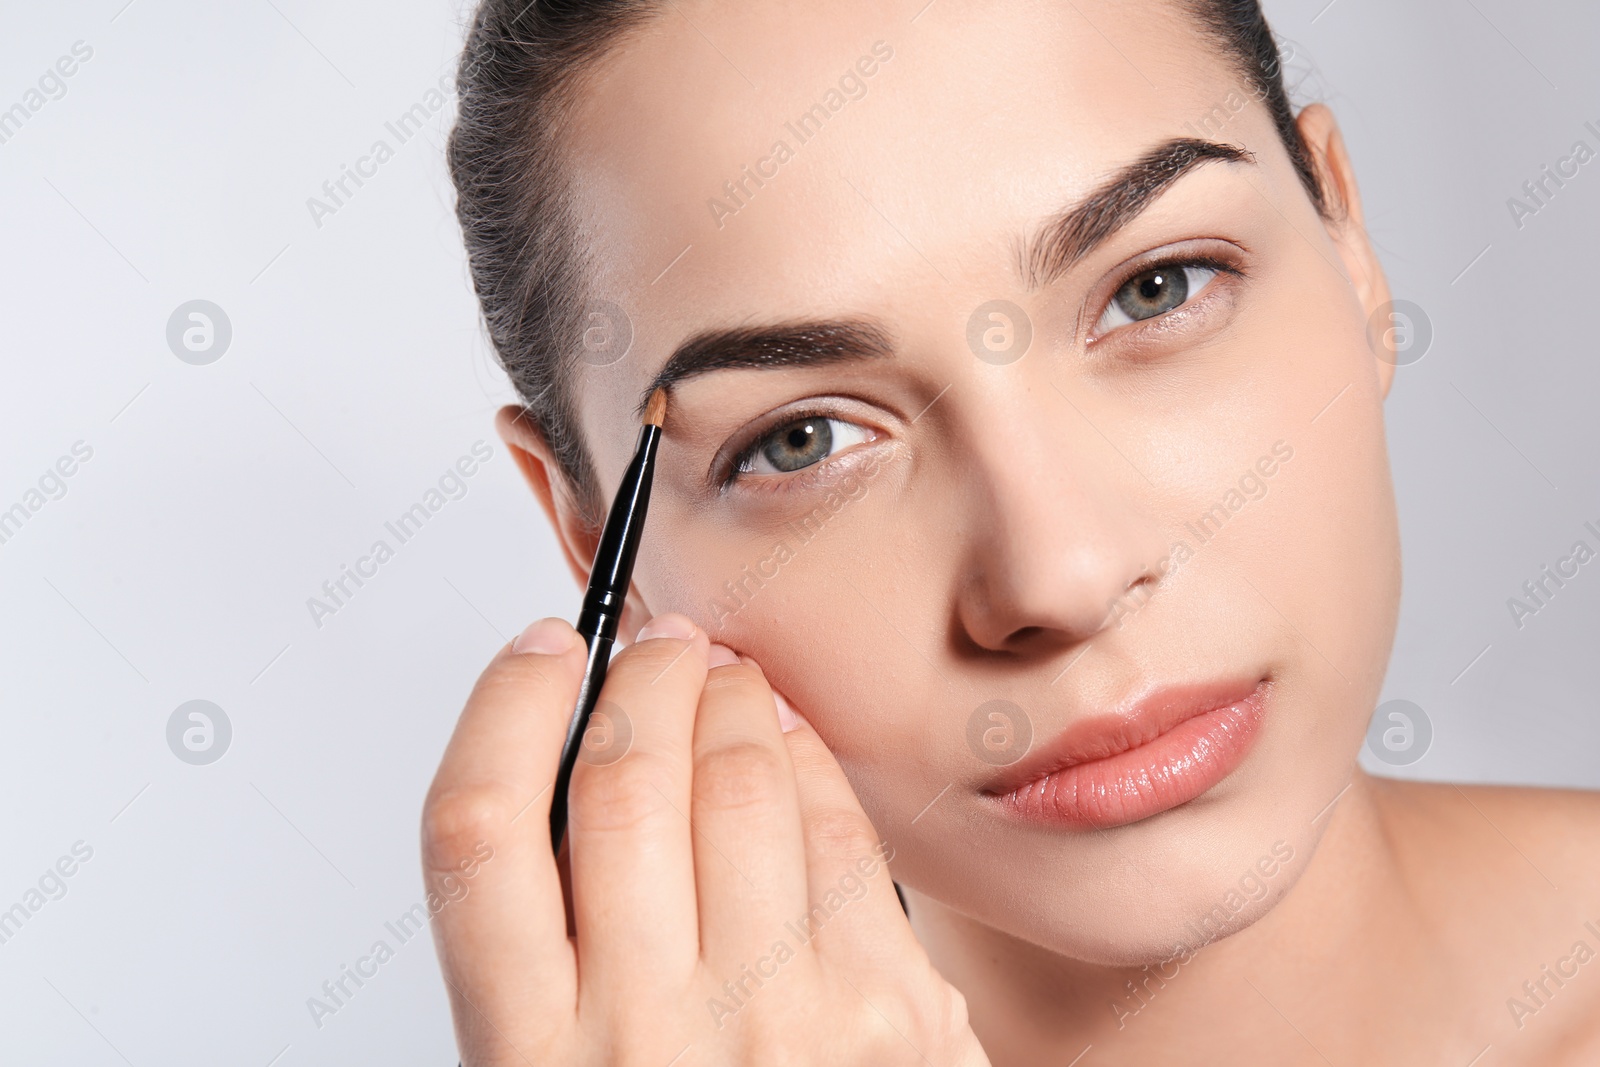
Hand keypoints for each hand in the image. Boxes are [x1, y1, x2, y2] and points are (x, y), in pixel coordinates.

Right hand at [422, 611, 989, 1065]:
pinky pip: (842, 833)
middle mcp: (646, 1036)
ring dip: (729, 694)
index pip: (480, 829)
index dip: (506, 708)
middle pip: (621, 778)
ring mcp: (779, 1022)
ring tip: (722, 675)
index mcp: (530, 1059)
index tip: (541, 654)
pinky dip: (809, 760)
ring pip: (739, 780)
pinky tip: (791, 742)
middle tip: (652, 645)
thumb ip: (550, 955)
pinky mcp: (892, 1016)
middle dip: (640, 674)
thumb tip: (568, 776)